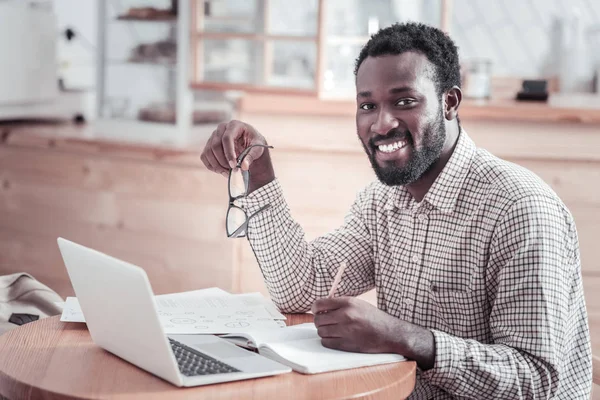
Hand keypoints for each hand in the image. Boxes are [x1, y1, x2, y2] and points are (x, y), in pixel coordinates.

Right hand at [200, 120, 274, 191]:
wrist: (249, 144)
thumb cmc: (254, 144)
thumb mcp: (258, 148)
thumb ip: (251, 156)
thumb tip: (244, 166)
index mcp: (234, 125)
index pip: (227, 138)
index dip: (229, 153)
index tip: (234, 165)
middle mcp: (221, 128)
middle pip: (215, 145)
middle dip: (223, 161)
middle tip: (233, 171)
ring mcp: (213, 136)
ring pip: (208, 152)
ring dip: (217, 165)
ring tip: (229, 173)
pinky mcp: (209, 145)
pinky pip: (204, 156)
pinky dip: (212, 166)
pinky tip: (222, 171)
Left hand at [312, 297, 435, 369]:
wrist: (389, 333)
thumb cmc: (373, 317)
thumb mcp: (358, 303)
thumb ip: (339, 304)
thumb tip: (320, 308)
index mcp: (348, 303)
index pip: (319, 304)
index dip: (315, 308)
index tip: (317, 310)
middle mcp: (346, 315)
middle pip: (318, 319)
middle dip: (319, 321)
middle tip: (325, 321)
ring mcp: (346, 331)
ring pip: (320, 332)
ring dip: (323, 331)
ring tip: (332, 329)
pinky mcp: (347, 344)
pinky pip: (326, 342)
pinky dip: (328, 340)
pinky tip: (336, 337)